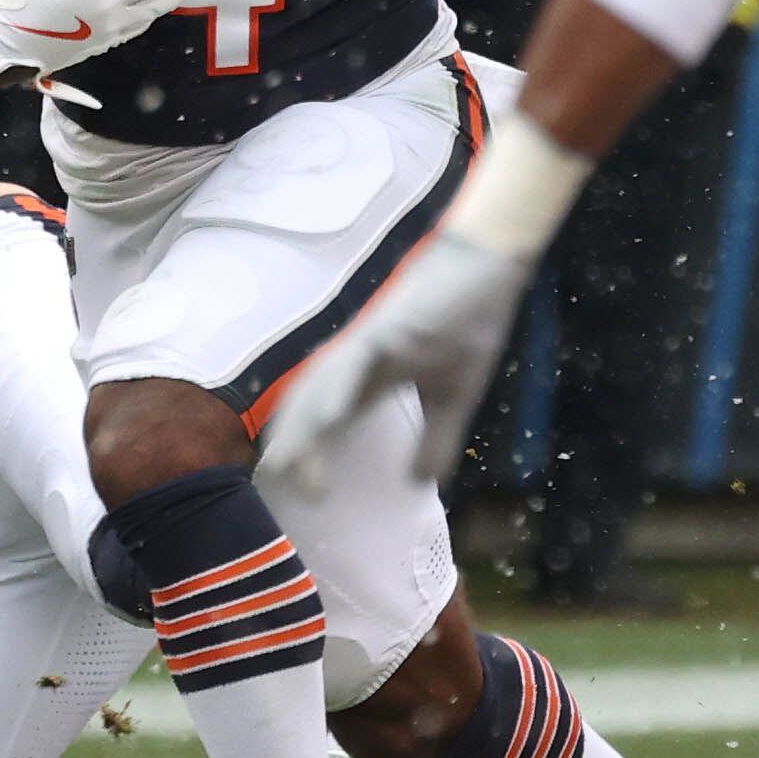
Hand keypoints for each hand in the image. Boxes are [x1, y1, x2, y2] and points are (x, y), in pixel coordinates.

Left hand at [263, 230, 538, 493]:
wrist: (486, 266)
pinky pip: (354, 361)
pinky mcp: (386, 325)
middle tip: (272, 485)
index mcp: (369, 378)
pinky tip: (327, 418)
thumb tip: (419, 484)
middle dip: (290, 444)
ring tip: (283, 463)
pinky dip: (337, 390)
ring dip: (302, 426)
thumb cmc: (467, 324)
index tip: (296, 492)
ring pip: (321, 385)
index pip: (326, 421)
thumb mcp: (455, 398)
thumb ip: (435, 439)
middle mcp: (356, 360)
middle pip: (310, 406)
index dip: (307, 453)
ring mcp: (367, 340)